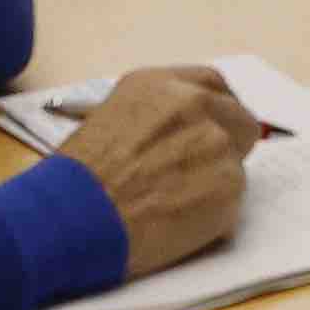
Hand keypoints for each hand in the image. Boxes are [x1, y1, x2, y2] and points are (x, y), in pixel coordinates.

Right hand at [58, 64, 258, 275]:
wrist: (70, 219)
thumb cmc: (76, 181)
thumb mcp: (108, 122)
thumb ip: (155, 119)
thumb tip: (181, 133)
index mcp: (161, 86)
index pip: (213, 86)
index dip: (216, 111)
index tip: (214, 129)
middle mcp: (194, 104)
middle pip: (239, 120)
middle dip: (226, 147)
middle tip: (197, 175)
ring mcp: (216, 142)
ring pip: (235, 165)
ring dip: (213, 184)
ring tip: (169, 205)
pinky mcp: (229, 184)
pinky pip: (232, 200)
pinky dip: (212, 214)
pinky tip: (174, 223)